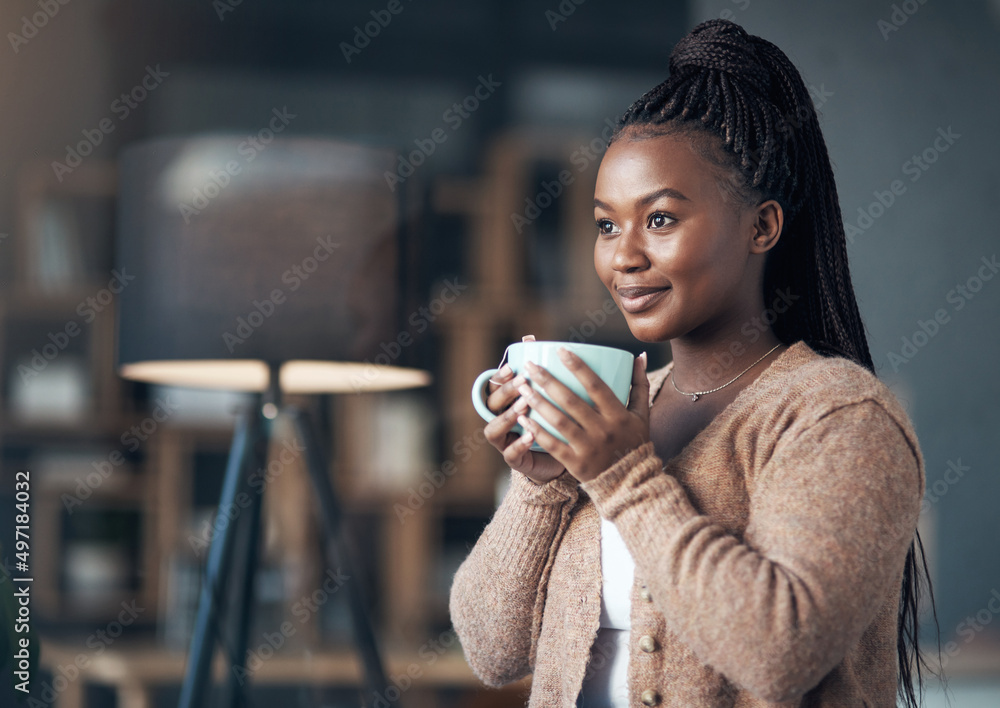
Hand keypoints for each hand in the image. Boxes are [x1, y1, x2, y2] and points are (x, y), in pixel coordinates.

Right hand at [483, 335, 565, 484]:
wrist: (563, 456)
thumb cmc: (554, 419)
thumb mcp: (548, 393)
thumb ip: (538, 370)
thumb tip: (530, 337)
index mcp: (505, 403)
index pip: (493, 386)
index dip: (499, 376)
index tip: (512, 367)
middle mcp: (500, 420)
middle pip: (491, 405)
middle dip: (505, 392)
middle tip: (523, 382)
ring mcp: (505, 441)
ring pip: (493, 429)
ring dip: (506, 417)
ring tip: (524, 406)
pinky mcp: (515, 460)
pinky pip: (510, 454)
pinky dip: (519, 444)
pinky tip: (532, 435)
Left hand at [515, 348, 649, 481]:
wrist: (631, 482)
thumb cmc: (634, 442)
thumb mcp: (641, 414)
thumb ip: (639, 384)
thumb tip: (640, 355)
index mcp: (618, 415)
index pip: (596, 385)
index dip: (578, 366)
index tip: (561, 350)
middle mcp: (603, 430)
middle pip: (571, 401)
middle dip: (548, 380)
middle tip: (529, 365)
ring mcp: (589, 448)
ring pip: (559, 421)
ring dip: (538, 402)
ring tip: (521, 386)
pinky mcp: (576, 463)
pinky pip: (553, 445)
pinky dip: (536, 430)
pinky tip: (522, 416)